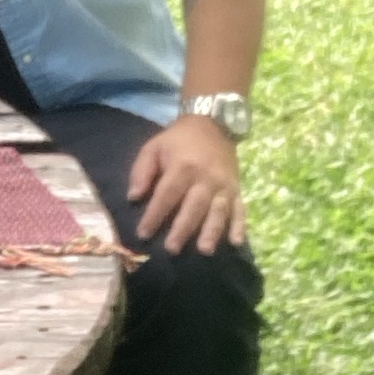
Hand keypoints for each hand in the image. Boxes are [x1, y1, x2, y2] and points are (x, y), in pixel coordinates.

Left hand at [125, 116, 245, 255]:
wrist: (213, 123)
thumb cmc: (178, 140)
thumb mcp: (154, 147)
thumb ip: (141, 171)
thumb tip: (133, 197)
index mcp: (183, 166)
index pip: (167, 195)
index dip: (154, 215)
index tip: (144, 234)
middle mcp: (206, 177)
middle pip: (194, 206)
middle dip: (183, 229)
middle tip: (172, 249)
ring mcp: (224, 184)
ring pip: (219, 211)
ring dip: (212, 231)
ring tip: (204, 250)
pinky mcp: (237, 188)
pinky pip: (240, 209)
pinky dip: (239, 226)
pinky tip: (236, 242)